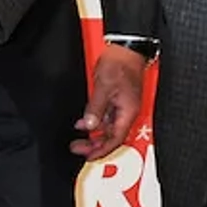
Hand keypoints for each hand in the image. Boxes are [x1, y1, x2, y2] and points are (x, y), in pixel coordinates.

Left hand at [73, 43, 147, 158]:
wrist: (125, 50)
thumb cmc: (120, 65)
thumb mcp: (103, 88)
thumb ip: (95, 108)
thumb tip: (89, 126)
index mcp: (128, 112)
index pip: (116, 138)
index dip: (102, 150)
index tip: (89, 156)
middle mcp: (127, 112)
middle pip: (112, 136)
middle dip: (95, 145)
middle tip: (78, 148)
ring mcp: (123, 106)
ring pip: (108, 128)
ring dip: (94, 135)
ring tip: (79, 139)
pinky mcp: (118, 100)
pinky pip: (107, 117)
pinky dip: (95, 122)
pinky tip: (83, 123)